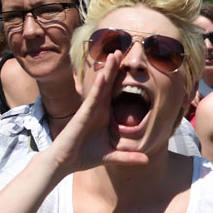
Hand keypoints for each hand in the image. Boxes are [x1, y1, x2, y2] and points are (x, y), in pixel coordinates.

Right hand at [48, 52, 148, 173]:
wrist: (65, 163)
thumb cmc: (85, 156)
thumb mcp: (111, 156)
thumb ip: (128, 157)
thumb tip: (147, 160)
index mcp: (105, 114)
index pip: (116, 93)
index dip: (122, 79)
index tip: (132, 66)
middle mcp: (98, 108)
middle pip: (109, 84)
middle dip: (115, 67)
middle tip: (123, 50)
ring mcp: (90, 109)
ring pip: (101, 86)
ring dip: (108, 70)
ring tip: (116, 54)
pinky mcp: (83, 114)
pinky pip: (93, 98)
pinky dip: (98, 87)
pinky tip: (104, 75)